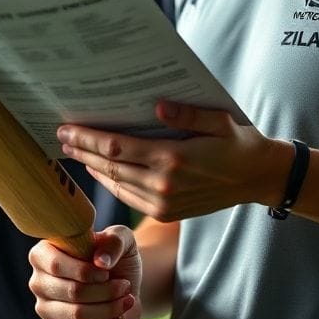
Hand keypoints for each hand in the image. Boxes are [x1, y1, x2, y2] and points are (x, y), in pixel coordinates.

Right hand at [28, 225, 141, 318]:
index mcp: (44, 252)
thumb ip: (113, 241)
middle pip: (71, 292)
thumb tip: (100, 261)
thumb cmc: (116, 257)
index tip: (107, 271)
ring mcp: (43, 307)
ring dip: (108, 310)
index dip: (86, 272)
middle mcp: (39, 280)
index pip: (56, 264)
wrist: (122, 286)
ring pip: (76, 315)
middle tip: (124, 286)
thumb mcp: (121, 239)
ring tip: (125, 301)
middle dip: (105, 291)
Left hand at [57, 101, 287, 220]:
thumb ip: (186, 114)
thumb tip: (157, 105)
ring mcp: (164, 203)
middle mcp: (163, 185)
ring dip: (92, 168)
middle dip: (82, 151)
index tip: (66, 129)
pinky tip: (100, 170)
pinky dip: (110, 183)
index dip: (87, 139)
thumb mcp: (217, 120)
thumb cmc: (237, 142)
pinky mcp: (167, 213)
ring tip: (75, 151)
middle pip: (109, 166)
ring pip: (115, 184)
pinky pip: (128, 198)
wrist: (258, 178)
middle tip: (61, 137)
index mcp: (172, 159)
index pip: (116, 148)